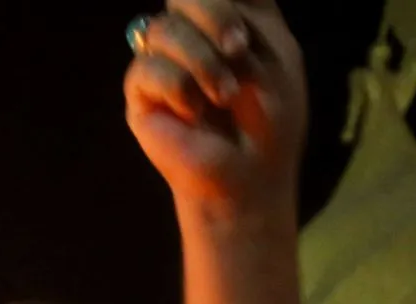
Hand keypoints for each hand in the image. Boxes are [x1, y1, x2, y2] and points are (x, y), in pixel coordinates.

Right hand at [124, 0, 307, 213]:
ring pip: (164, 28)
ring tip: (224, 97)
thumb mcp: (274, 55)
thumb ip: (241, 14)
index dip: (226, 1)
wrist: (247, 174)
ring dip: (202, 62)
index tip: (244, 31)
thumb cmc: (269, 120)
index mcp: (233, 19)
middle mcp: (194, 33)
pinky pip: (147, 69)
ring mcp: (164, 61)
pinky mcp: (141, 92)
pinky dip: (178, 90)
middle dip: (213, 14)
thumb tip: (182, 5)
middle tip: (238, 50)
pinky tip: (194, 115)